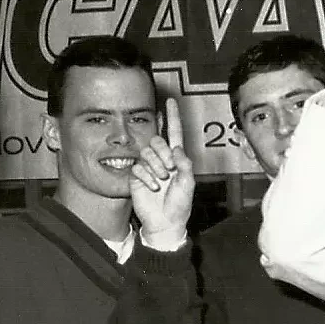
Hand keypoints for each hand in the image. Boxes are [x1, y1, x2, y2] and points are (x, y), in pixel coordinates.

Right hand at [129, 97, 195, 243]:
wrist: (165, 221)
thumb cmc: (180, 203)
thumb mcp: (188, 183)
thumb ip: (185, 164)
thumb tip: (176, 148)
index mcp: (176, 158)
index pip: (174, 133)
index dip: (172, 118)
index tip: (170, 101)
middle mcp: (161, 159)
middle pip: (157, 141)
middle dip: (163, 154)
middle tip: (169, 170)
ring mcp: (147, 167)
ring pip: (146, 152)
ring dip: (156, 167)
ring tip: (162, 181)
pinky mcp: (136, 176)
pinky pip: (137, 167)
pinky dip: (147, 177)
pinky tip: (153, 187)